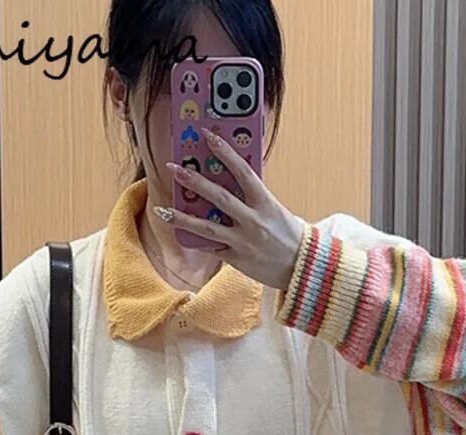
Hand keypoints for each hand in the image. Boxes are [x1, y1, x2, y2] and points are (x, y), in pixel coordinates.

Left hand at [156, 127, 305, 290]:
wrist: (302, 267)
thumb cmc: (289, 235)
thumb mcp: (275, 210)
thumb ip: (254, 198)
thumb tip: (229, 183)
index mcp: (265, 202)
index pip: (242, 171)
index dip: (224, 151)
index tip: (207, 136)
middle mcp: (253, 221)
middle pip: (218, 197)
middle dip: (194, 181)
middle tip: (174, 169)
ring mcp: (243, 241)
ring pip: (207, 228)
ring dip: (183, 218)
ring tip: (163, 211)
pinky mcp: (237, 259)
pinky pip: (213, 248)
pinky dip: (197, 241)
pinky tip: (181, 233)